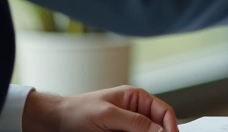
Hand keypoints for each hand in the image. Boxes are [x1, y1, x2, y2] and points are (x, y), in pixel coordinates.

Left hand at [23, 85, 178, 131]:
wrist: (56, 122)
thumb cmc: (78, 112)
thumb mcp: (108, 115)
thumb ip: (136, 122)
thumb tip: (160, 130)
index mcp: (136, 98)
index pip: (164, 113)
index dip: (171, 127)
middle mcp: (135, 113)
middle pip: (158, 128)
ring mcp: (128, 127)